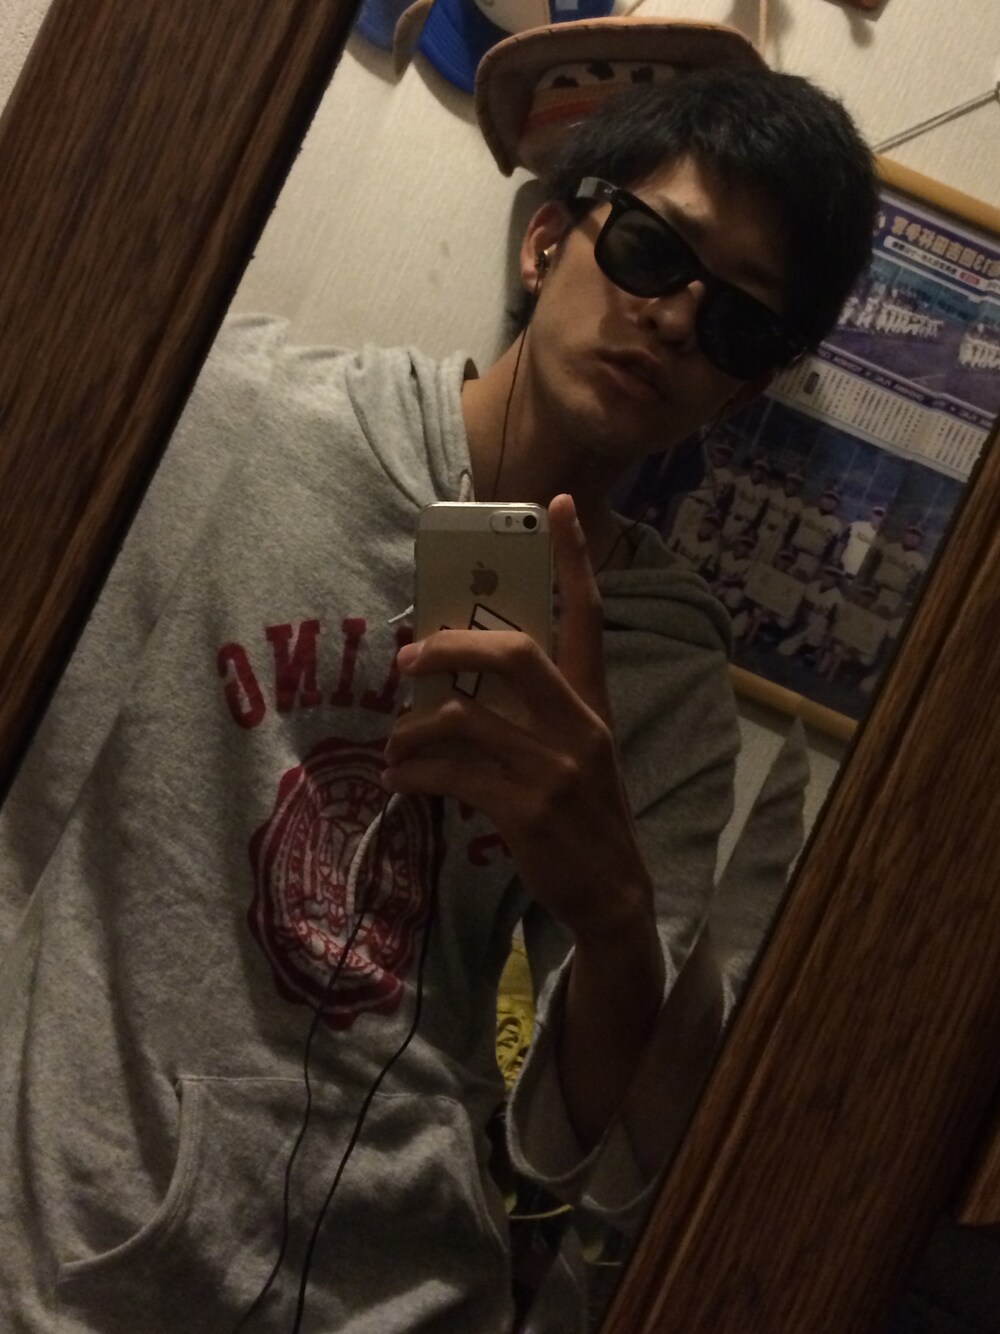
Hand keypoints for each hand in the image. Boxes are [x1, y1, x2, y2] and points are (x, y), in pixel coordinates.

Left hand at [382, 494, 654, 945]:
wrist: (614, 893)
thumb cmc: (586, 816)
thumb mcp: (581, 753)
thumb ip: (539, 713)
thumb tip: (457, 687)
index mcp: (594, 702)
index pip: (588, 617)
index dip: (573, 560)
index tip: (555, 507)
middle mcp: (579, 725)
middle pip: (512, 653)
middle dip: (449, 646)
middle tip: (407, 658)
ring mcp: (554, 767)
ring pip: (463, 718)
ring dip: (411, 731)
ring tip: (393, 749)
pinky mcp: (526, 808)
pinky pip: (451, 774)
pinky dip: (413, 774)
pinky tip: (399, 780)